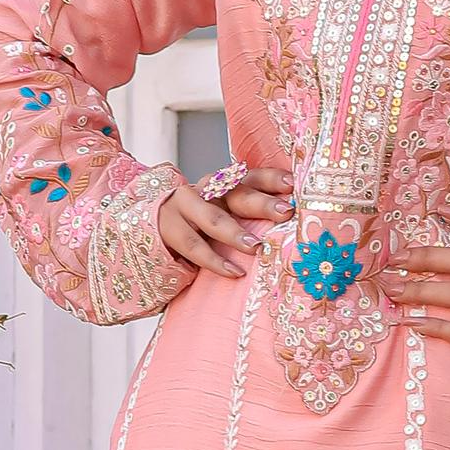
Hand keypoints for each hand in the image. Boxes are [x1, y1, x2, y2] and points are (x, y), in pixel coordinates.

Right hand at [156, 166, 292, 279]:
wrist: (155, 226)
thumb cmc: (202, 223)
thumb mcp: (227, 213)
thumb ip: (252, 215)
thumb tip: (294, 225)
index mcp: (225, 183)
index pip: (252, 176)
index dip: (272, 179)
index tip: (293, 185)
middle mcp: (207, 190)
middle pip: (236, 193)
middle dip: (262, 203)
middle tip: (285, 213)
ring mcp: (184, 206)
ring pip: (212, 219)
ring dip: (235, 234)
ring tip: (256, 248)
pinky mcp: (169, 228)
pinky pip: (193, 246)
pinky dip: (214, 261)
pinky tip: (234, 272)